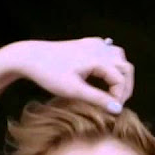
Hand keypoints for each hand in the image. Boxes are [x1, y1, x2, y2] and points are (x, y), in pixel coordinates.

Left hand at [6, 37, 133, 112]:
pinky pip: (108, 50)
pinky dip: (111, 63)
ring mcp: (93, 44)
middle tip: (115, 103)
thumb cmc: (49, 73)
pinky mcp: (85, 44)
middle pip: (126, 67)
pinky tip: (103, 73)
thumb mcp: (73, 90)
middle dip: (125, 86)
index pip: (121, 80)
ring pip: (119, 57)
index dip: (120, 97)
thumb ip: (97, 99)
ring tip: (112, 90)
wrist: (29, 57)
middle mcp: (99, 49)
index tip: (111, 111)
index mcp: (98, 59)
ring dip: (120, 73)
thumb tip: (118, 110)